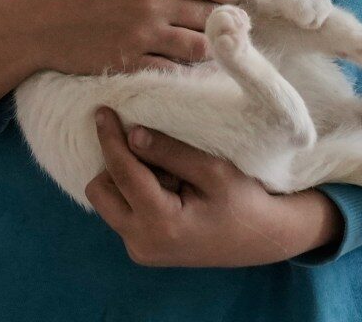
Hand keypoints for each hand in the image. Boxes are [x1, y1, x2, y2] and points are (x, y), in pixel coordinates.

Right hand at [15, 0, 242, 75]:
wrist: (30, 18)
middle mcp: (153, 3)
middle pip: (212, 15)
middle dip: (222, 18)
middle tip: (225, 20)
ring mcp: (143, 36)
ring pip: (200, 47)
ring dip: (207, 45)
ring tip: (207, 43)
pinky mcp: (130, 62)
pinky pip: (172, 71)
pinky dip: (182, 69)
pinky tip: (183, 63)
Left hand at [85, 109, 342, 267]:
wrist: (261, 239)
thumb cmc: (244, 201)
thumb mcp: (213, 170)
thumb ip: (170, 152)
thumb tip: (131, 133)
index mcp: (161, 225)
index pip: (123, 173)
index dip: (110, 139)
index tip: (103, 111)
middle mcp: (142, 244)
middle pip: (101, 190)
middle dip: (117, 164)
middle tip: (157, 154)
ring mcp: (140, 251)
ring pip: (106, 201)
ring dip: (124, 179)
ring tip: (166, 175)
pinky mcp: (141, 250)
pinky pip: (120, 211)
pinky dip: (133, 193)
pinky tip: (166, 188)